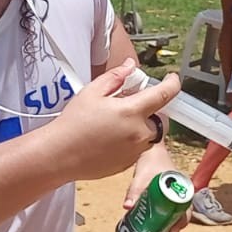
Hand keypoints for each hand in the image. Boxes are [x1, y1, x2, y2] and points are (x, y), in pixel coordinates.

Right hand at [55, 63, 180, 182]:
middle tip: (130, 104)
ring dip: (141, 126)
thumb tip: (130, 67)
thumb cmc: (73, 124)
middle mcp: (139, 133)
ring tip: (117, 122)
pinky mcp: (128, 164)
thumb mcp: (92, 91)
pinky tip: (110, 138)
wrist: (59, 155)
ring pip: (149, 135)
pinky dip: (132, 141)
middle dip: (150, 109)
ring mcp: (135, 151)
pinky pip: (138, 149)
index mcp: (132, 112)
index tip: (172, 79)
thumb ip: (116, 77)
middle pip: (159, 117)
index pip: (163, 95)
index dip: (172, 84)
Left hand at [121, 132, 182, 231]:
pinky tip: (153, 230)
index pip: (185, 212)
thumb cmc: (150, 162)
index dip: (179, 225)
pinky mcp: (168, 197)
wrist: (151, 149)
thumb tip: (127, 208)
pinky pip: (169, 213)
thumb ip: (135, 191)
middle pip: (180, 218)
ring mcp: (175, 196)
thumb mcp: (141, 177)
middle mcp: (181, 195)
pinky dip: (163, 222)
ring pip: (174, 217)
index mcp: (181, 190)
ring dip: (167, 229)